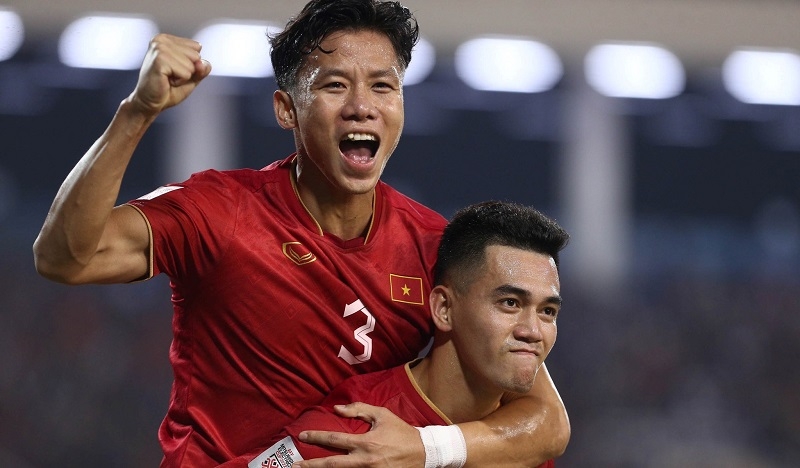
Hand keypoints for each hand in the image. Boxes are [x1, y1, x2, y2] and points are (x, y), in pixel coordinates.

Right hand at [128, 33, 211, 116]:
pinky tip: (166, 81)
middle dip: (187, 70)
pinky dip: (179, 81)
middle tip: (170, 77)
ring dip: (183, 77)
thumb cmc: (168, 89)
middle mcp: (161, 40)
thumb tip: (203, 63)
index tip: (174, 71)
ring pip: (192, 64)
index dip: (191, 64)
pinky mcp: (159, 59)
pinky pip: (186, 72)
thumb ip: (201, 68)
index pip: (197, 47)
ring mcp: (159, 48)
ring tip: (168, 79)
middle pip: (196, 55)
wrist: (149, 103)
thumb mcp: (191, 77)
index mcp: (167, 39)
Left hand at [293, 402, 425, 467]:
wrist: (424, 453)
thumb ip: (359, 409)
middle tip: (295, 465)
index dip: (316, 437)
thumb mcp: (382, 415)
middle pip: (331, 465)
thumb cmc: (402, 432)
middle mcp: (364, 460)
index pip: (334, 440)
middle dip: (311, 465)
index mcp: (365, 442)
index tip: (302, 435)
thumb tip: (337, 409)